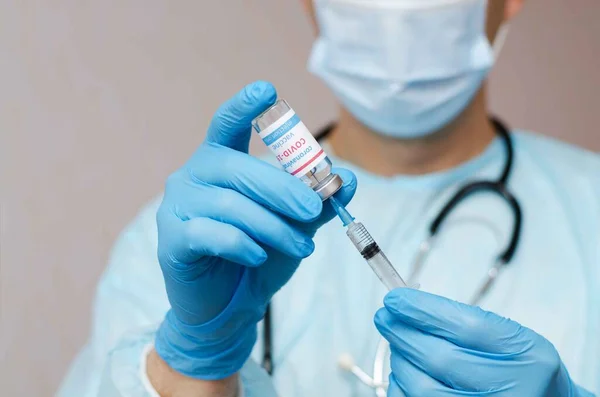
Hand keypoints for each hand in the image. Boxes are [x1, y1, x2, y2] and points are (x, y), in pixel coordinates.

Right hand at [154, 81, 356, 379]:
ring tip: (302, 247)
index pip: (226, 125)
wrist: (228, 306)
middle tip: (315, 209)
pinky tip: (258, 257)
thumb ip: (316, 203)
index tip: (267, 89)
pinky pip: (212, 234)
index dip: (244, 107)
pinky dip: (242, 244)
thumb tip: (347, 180)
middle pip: (238, 168)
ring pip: (230, 205)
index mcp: (220, 162)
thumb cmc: (258, 256)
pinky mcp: (172, 240)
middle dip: (282, 189)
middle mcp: (193, 176)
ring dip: (273, 227)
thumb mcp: (294, 226)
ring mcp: (177, 206)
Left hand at [375, 288, 588, 395]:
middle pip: (440, 358)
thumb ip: (462, 321)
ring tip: (399, 344)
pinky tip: (405, 371)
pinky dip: (400, 385)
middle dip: (403, 333)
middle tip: (385, 317)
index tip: (396, 299)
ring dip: (400, 360)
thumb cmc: (516, 368)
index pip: (467, 327)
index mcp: (529, 357)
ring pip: (422, 387)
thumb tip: (404, 306)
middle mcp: (513, 391)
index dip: (424, 310)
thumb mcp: (509, 337)